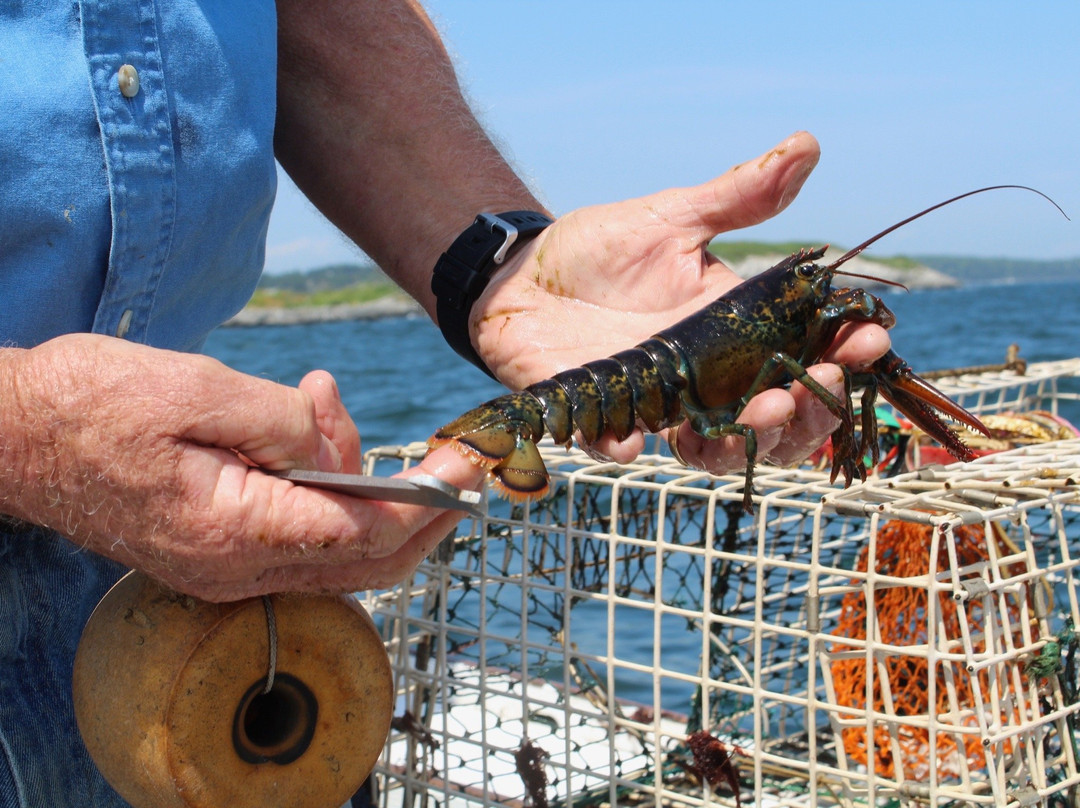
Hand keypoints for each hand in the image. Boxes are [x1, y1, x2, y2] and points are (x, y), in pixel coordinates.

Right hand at [0, 334, 484, 599]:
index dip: (427, 502)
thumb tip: (337, 450)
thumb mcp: (197, 388)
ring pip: (336, 547)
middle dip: (421, 509)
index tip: (468, 470)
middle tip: (454, 461)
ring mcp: (228, 567)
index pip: (363, 535)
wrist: (17, 435)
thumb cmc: (94, 403)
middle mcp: (238, 567)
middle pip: (365, 560)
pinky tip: (305, 426)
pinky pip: (300, 535)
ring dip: (358, 478)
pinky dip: (324, 487)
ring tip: (318, 399)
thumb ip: (283, 423)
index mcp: (236, 530)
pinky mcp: (221, 551)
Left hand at [472, 132, 890, 471]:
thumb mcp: (673, 217)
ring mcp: (656, 402)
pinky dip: (628, 445)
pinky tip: (637, 437)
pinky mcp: (599, 413)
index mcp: (733, 332)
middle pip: (775, 417)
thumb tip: (807, 144)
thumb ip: (736, 197)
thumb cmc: (601, 250)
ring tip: (766, 410)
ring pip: (714, 446)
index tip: (871, 339)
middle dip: (811, 411)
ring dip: (745, 439)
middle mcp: (704, 378)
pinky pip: (619, 443)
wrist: (525, 273)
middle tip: (822, 383)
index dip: (844, 354)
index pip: (805, 354)